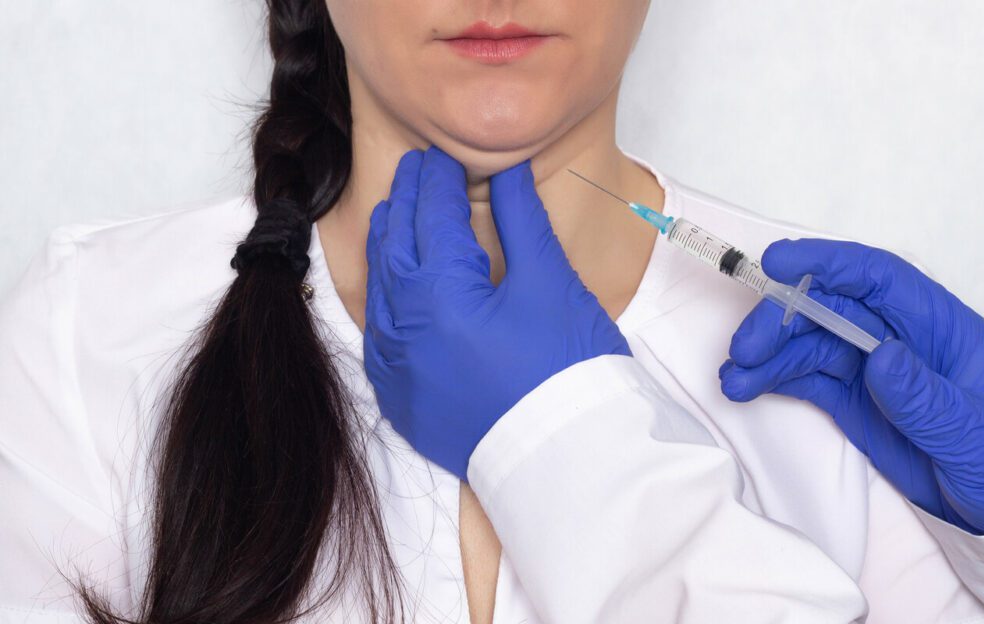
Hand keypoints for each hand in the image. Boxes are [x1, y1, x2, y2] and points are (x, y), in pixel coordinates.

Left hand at [363, 146, 630, 479]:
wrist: (565, 459)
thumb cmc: (568, 370)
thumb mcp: (550, 283)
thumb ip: (520, 219)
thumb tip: (505, 169)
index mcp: (440, 293)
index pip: (430, 215)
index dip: (436, 178)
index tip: (442, 155)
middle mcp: (403, 328)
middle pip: (395, 244)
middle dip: (405, 201)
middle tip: (416, 170)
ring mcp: (396, 367)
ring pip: (379, 288)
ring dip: (388, 245)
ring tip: (397, 214)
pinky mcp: (401, 396)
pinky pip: (379, 332)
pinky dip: (385, 297)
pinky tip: (394, 284)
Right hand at [719, 238, 983, 533]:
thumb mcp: (972, 429)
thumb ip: (924, 395)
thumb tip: (881, 356)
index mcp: (936, 325)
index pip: (877, 276)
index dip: (826, 262)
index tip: (776, 261)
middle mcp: (896, 336)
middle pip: (828, 308)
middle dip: (780, 320)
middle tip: (745, 350)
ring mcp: (870, 367)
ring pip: (807, 342)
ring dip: (766, 356)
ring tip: (733, 380)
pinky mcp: (852, 398)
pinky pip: (804, 377)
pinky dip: (770, 380)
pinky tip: (745, 387)